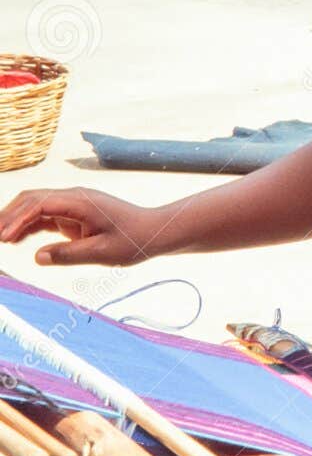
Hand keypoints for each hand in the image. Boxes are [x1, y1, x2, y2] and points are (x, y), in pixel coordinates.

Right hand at [0, 188, 158, 266]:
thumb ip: (69, 254)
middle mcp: (73, 198)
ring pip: (35, 206)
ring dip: (15, 220)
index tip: (2, 238)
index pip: (39, 204)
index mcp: (80, 202)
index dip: (17, 220)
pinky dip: (28, 226)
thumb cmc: (133, 241)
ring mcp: (72, 204)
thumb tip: (37, 257)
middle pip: (31, 199)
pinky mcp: (73, 213)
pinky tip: (15, 239)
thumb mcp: (102, 253)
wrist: (153, 231)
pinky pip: (45, 216)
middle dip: (8, 216)